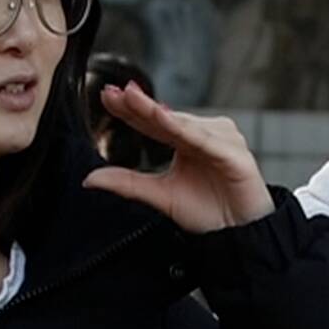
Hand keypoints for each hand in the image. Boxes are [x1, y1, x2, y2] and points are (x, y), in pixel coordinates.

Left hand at [81, 84, 276, 233]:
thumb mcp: (159, 195)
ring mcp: (221, 140)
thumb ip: (127, 184)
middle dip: (139, 104)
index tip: (107, 96)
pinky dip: (185, 128)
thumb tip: (89, 179)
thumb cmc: (207, 212)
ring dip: (158, 112)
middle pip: (166, 117)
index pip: (153, 122)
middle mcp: (203, 134)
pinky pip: (206, 139)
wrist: (239, 236)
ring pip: (185, 124)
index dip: (131, 110)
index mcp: (185, 141)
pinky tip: (164, 118)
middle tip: (115, 92)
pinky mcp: (235, 152)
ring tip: (133, 99)